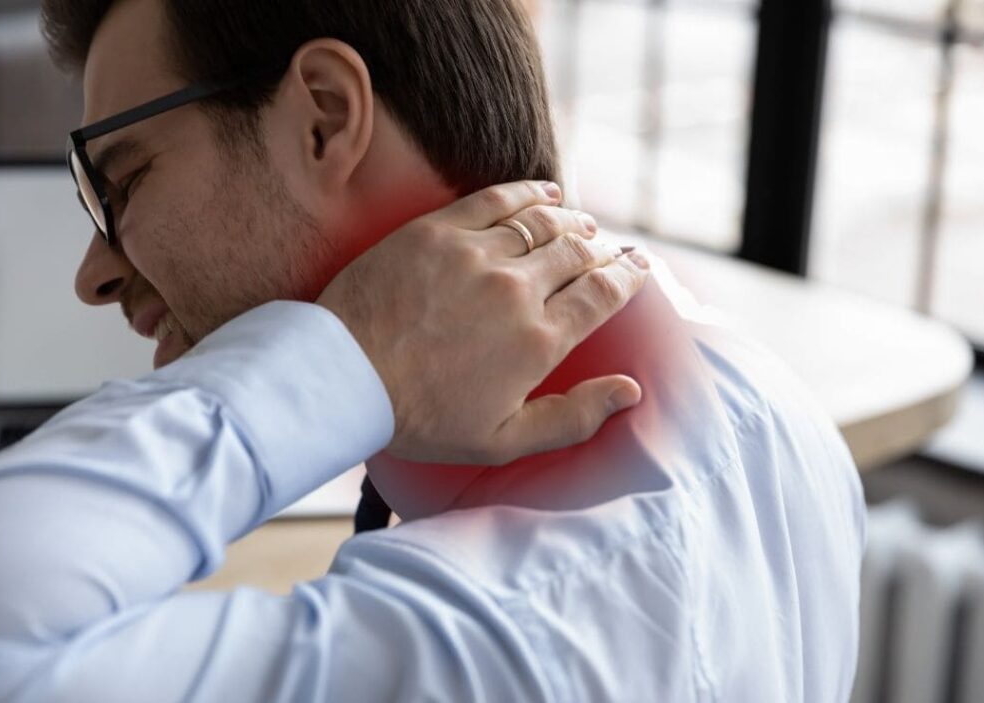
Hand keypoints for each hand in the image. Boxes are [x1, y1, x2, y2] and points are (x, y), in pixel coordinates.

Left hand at [316, 181, 649, 464]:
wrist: (345, 377)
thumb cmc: (421, 418)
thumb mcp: (502, 440)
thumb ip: (572, 419)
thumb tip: (629, 391)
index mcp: (538, 341)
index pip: (602, 295)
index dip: (627, 276)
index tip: (637, 267)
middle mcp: (517, 290)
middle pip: (578, 253)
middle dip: (603, 248)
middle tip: (610, 248)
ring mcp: (477, 254)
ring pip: (543, 223)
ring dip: (572, 220)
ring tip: (582, 221)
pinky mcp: (438, 231)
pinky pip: (497, 199)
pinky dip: (529, 192)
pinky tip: (545, 192)